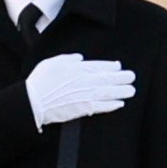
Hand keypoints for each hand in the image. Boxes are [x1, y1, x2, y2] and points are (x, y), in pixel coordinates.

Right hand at [23, 54, 137, 125]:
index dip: (112, 67)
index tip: (119, 67)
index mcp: (78, 68)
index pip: (100, 66)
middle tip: (132, 77)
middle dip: (122, 78)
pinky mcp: (85, 109)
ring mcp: (86, 95)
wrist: (34, 102)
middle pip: (109, 78)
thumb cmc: (40, 81)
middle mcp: (85, 80)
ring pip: (109, 92)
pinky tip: (120, 104)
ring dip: (122, 91)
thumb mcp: (51, 63)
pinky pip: (103, 107)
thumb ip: (67, 59)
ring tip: (131, 91)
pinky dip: (112, 105)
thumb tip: (79, 58)